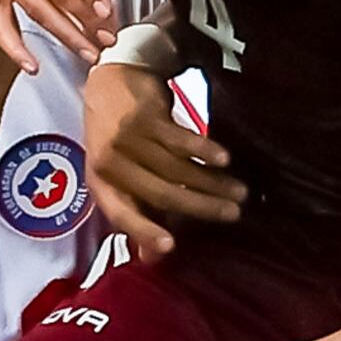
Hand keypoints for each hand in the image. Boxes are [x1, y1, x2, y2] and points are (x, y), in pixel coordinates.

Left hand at [82, 61, 242, 258]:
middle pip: (160, 192)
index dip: (144, 231)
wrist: (109, 81)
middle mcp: (111, 163)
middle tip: (233, 214)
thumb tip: (153, 259)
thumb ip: (138, 214)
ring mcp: (127, 138)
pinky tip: (225, 159)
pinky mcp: (146, 116)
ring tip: (239, 190)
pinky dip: (205, 150)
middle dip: (200, 206)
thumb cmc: (116, 138)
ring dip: (212, 181)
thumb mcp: (118, 176)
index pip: (121, 215)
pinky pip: (181, 139)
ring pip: (176, 168)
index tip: (171, 247)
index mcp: (101, 184)